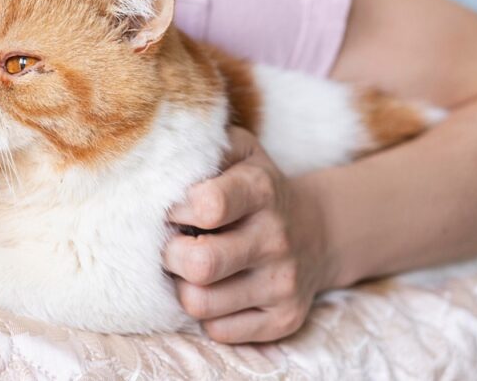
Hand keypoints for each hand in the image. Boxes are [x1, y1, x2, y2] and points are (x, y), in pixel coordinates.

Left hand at [163, 127, 333, 342]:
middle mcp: (277, 238)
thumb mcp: (238, 151)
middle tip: (173, 244)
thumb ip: (201, 144)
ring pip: (199, 303)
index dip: (175, 209)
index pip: (206, 206)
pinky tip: (215, 289)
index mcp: (261, 190)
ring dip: (182, 286)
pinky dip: (206, 313)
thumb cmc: (254, 187)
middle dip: (170, 255)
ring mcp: (283, 284)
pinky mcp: (283, 321)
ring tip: (189, 267)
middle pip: (198, 264)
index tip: (173, 209)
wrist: (317, 231)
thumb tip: (159, 156)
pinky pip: (218, 331)